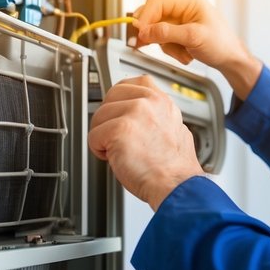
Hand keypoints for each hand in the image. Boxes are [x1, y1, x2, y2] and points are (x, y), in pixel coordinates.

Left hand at [88, 75, 204, 209]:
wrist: (176, 186)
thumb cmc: (173, 169)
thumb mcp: (175, 131)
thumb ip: (157, 117)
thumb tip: (140, 118)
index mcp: (162, 101)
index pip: (132, 83)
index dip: (119, 100)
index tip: (119, 114)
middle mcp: (150, 102)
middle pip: (110, 97)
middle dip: (109, 119)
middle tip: (119, 139)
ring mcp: (135, 113)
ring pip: (99, 116)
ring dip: (103, 138)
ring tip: (121, 152)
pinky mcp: (120, 128)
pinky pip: (93, 136)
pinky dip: (99, 151)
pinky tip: (115, 159)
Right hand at [133, 0, 262, 99]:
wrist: (231, 59)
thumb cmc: (221, 44)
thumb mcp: (193, 38)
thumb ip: (167, 33)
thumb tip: (144, 31)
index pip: (156, 3)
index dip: (145, 18)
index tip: (139, 34)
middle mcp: (182, 6)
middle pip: (153, 15)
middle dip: (154, 34)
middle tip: (147, 46)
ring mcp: (179, 18)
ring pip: (156, 30)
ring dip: (167, 46)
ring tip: (184, 53)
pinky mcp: (178, 30)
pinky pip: (163, 39)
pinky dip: (171, 50)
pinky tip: (185, 54)